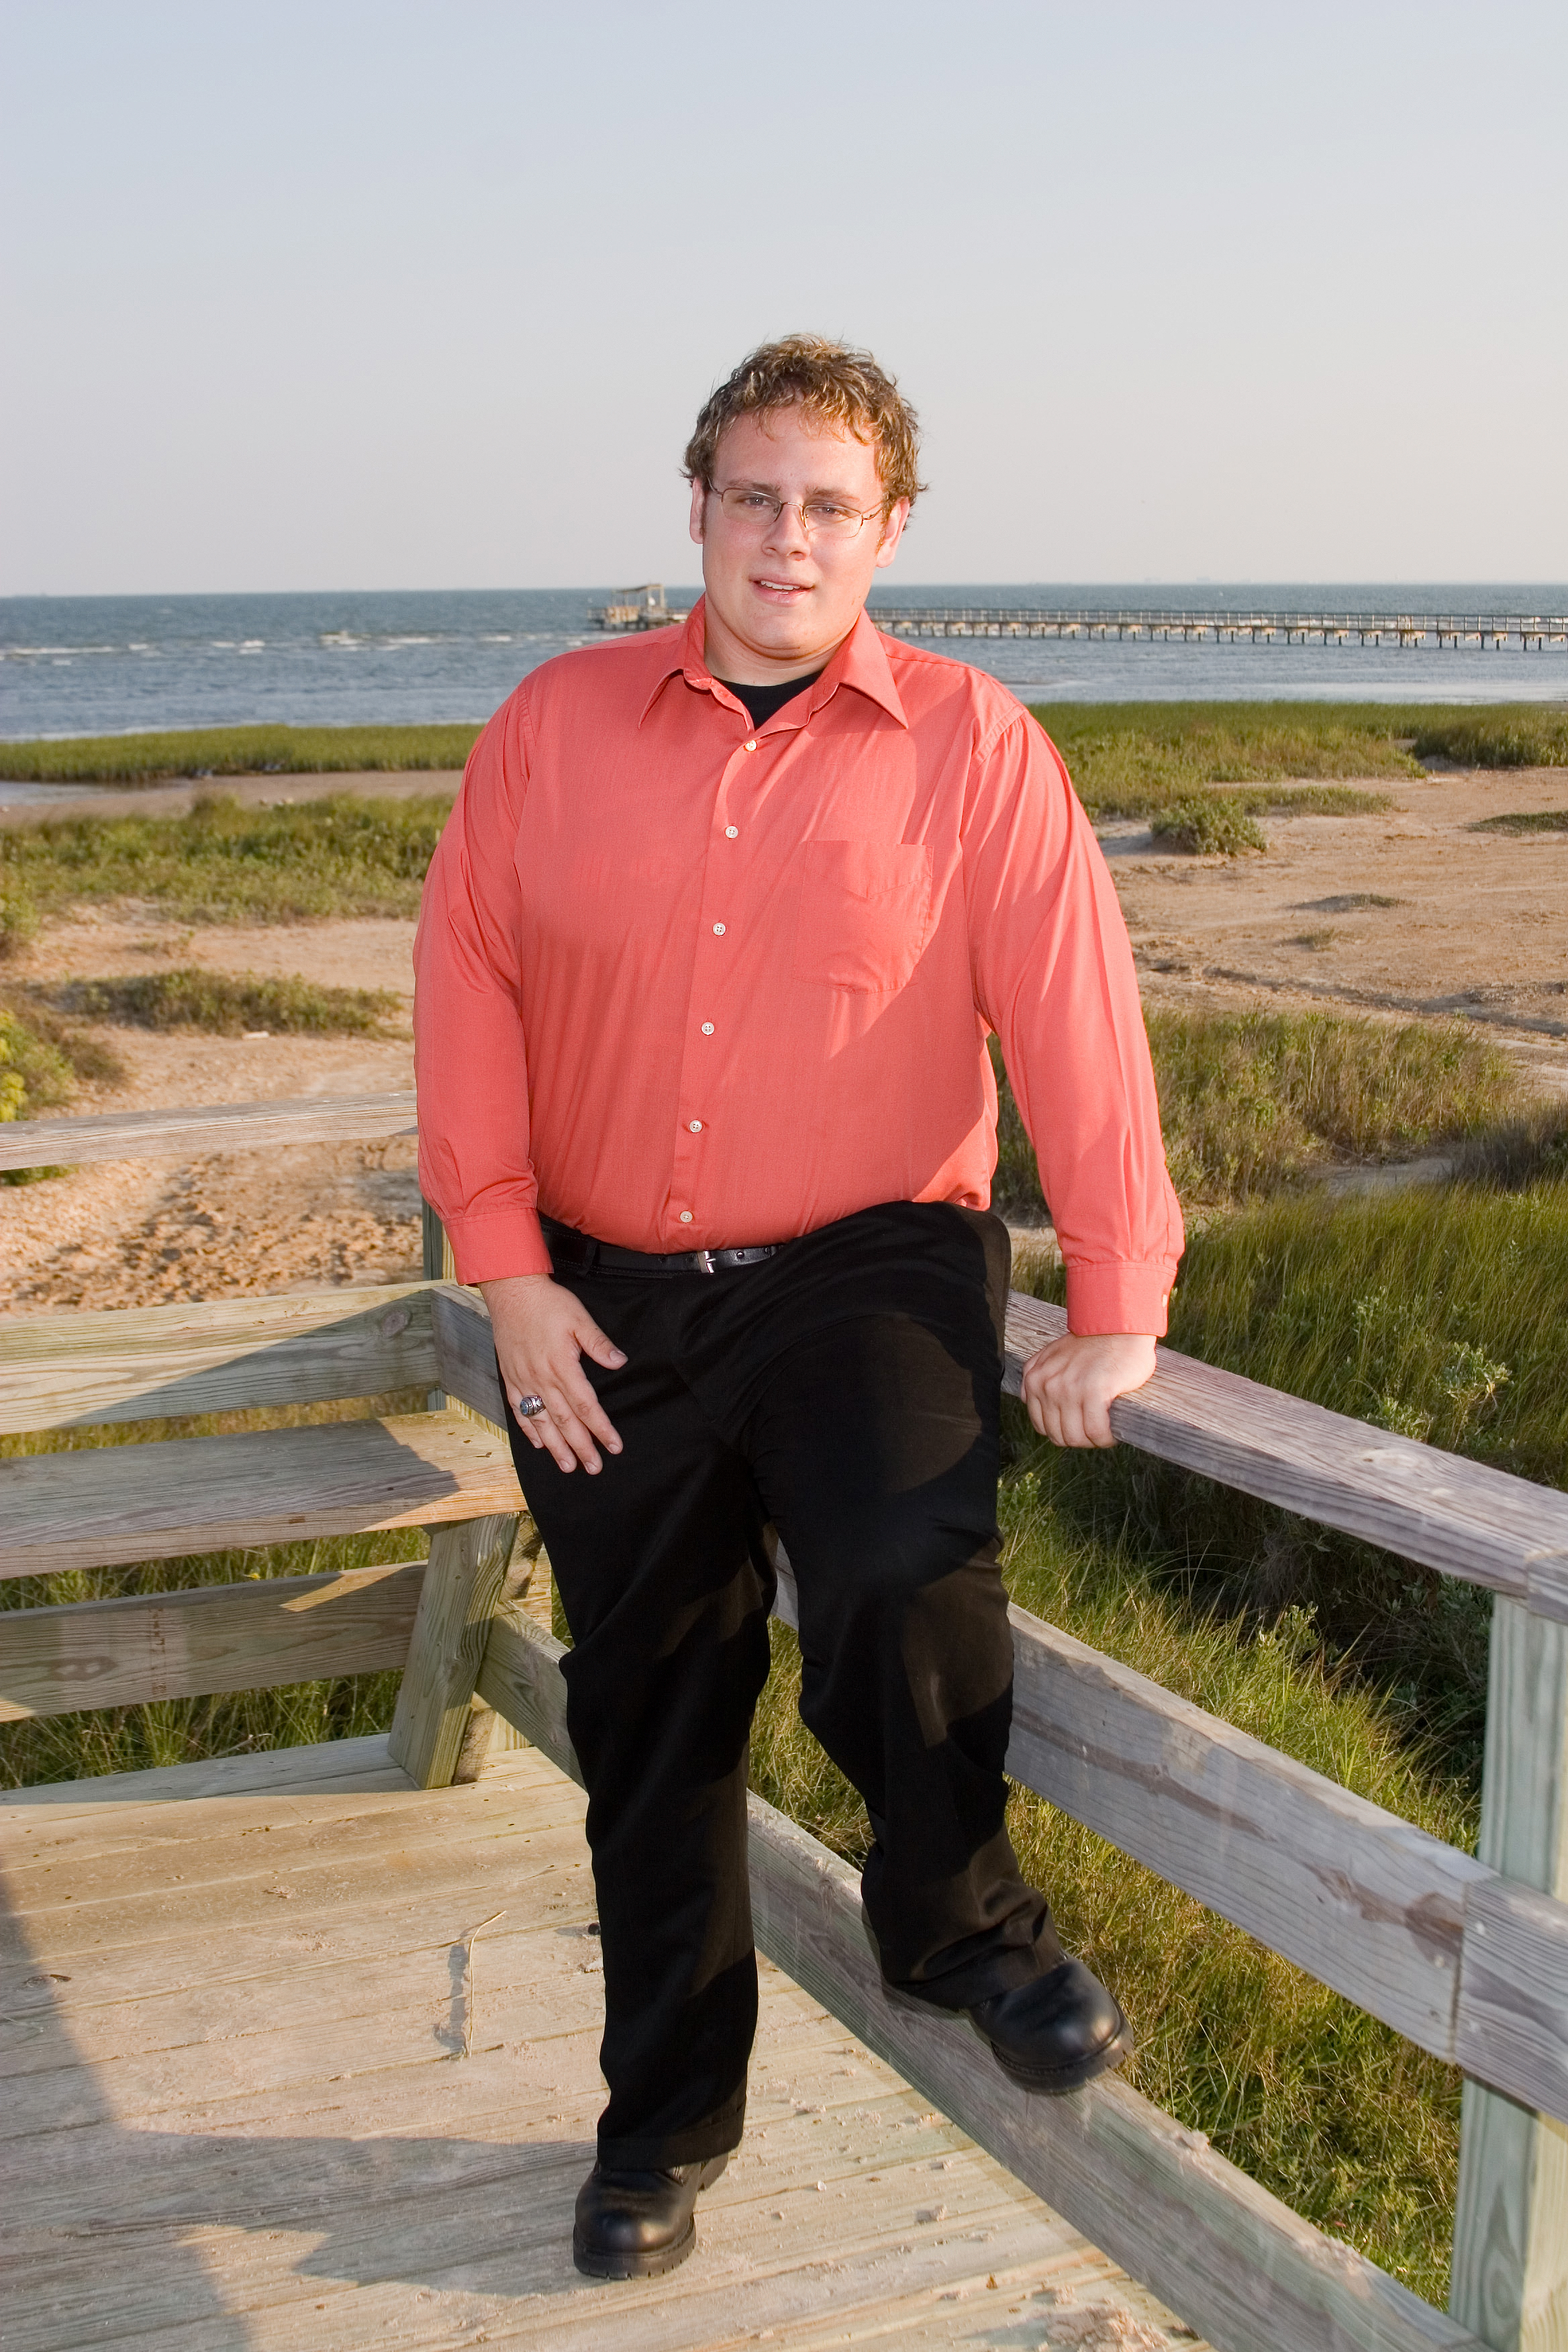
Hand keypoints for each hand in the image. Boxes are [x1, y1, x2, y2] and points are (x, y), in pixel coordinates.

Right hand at [478, 1273, 627, 1473]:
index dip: (601, 1428)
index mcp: (562, 1366)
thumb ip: (598, 1344)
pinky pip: (519, 1410)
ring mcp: (524, 1380)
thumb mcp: (580, 1318)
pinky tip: (539, 1444)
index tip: (614, 1446)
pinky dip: (529, 1429)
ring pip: (542, 1421)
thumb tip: (618, 1362)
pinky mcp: (511, 1378)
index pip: (586, 1405)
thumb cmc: (548, 1303)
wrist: (511, 1292)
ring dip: (556, 1447)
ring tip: (568, 1466)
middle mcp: (542, 1379)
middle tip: (594, 1467)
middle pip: (565, 1421)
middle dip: (581, 1447)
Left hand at [1021, 1331, 1156, 1448]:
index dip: (1063, 1432)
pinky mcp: (1093, 1393)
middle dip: (1079, 1439)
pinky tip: (1113, 1432)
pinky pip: (1097, 1431)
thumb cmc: (1092, 1342)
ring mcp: (1068, 1389)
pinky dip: (1106, 1438)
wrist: (1118, 1325)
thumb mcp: (1052, 1354)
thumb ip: (1037, 1374)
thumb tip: (1026, 1398)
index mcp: (1034, 1379)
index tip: (1080, 1426)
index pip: (1042, 1427)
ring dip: (1092, 1441)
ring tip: (1105, 1432)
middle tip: (1096, 1430)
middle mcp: (1046, 1385)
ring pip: (1076, 1438)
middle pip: (1059, 1436)